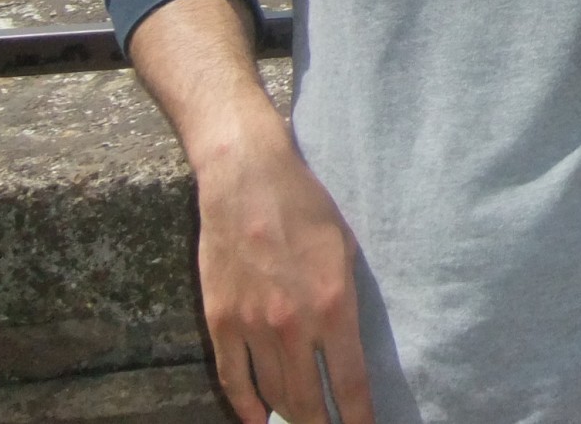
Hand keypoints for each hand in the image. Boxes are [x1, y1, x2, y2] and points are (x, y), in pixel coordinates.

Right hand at [196, 128, 374, 423]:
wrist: (247, 180)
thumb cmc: (306, 207)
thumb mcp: (345, 250)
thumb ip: (346, 301)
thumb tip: (346, 345)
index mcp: (334, 306)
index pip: (350, 382)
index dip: (359, 417)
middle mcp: (293, 325)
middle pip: (308, 400)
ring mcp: (252, 327)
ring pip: (272, 394)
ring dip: (288, 418)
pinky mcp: (220, 321)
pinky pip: (234, 379)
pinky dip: (246, 406)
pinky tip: (258, 419)